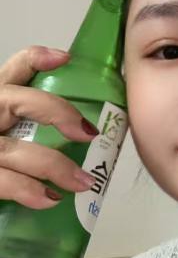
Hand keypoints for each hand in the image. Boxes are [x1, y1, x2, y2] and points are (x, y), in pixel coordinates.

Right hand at [0, 45, 98, 207]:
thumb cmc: (1, 160)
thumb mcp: (8, 136)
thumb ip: (29, 127)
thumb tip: (79, 130)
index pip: (10, 71)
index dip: (36, 59)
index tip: (65, 58)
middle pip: (14, 99)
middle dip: (54, 111)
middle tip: (88, 132)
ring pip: (13, 149)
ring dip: (52, 165)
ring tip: (82, 182)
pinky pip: (2, 181)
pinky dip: (27, 190)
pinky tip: (50, 199)